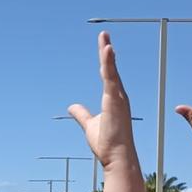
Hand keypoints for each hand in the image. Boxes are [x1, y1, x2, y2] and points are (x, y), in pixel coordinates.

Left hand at [68, 32, 134, 171]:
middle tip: (103, 34)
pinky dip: (109, 64)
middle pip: (111, 69)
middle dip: (107, 51)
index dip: (106, 60)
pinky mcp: (116, 101)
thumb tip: (72, 107)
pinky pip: (111, 78)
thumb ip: (82, 114)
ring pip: (111, 71)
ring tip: (104, 37)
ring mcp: (118, 98)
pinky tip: (107, 50)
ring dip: (108, 54)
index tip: (104, 45)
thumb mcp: (89, 125)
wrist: (117, 158)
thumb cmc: (106, 144)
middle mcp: (118, 96)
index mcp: (113, 100)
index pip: (108, 75)